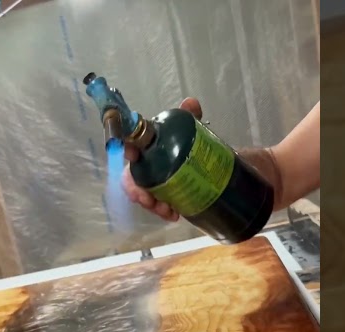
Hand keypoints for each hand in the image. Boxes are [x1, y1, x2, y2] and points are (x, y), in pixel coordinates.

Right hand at [122, 97, 202, 222]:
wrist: (216, 166)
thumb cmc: (198, 147)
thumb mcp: (195, 131)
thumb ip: (191, 118)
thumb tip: (191, 103)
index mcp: (151, 147)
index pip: (132, 146)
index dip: (128, 149)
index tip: (133, 155)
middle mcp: (149, 165)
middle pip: (133, 177)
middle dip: (136, 189)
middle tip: (148, 199)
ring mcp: (156, 183)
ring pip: (144, 195)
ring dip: (151, 204)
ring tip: (168, 210)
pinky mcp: (166, 197)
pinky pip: (158, 206)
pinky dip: (163, 212)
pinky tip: (174, 215)